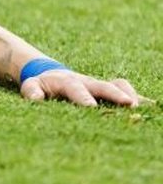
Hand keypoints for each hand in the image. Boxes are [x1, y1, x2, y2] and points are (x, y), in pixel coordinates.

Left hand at [20, 69, 148, 106]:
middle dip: (115, 94)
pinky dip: (139, 98)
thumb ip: (32, 91)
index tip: (90, 106)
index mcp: (67, 81)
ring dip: (131, 95)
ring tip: (140, 108)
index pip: (75, 88)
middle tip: (128, 105)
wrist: (54, 75)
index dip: (82, 97)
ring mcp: (100, 85)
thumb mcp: (33, 85)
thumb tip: (34, 98)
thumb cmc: (43, 85)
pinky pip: (127, 92)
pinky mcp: (111, 91)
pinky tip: (152, 108)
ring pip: (119, 86)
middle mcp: (87, 81)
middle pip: (103, 85)